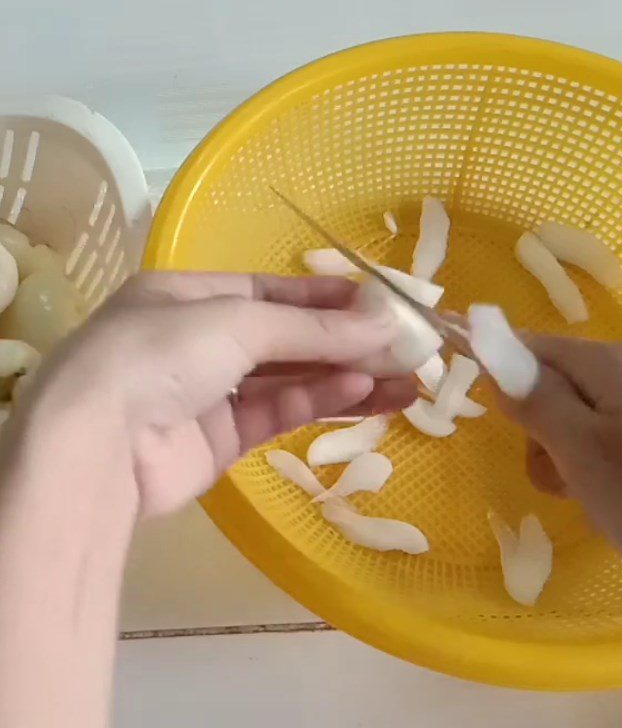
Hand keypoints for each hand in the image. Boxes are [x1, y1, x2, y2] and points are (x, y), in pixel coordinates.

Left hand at [19, 271, 414, 516]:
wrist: (98, 450)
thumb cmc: (162, 355)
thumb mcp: (239, 324)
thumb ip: (314, 327)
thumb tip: (385, 322)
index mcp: (189, 296)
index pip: (272, 290)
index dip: (327, 296)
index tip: (381, 302)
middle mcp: (199, 340)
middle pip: (288, 336)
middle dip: (346, 340)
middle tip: (405, 344)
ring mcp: (210, 392)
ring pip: (291, 378)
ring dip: (347, 375)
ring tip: (405, 379)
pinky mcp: (223, 440)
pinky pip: (281, 411)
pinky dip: (321, 400)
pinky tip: (365, 393)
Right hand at [502, 336, 621, 653]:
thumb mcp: (588, 459)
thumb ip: (538, 404)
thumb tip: (499, 358)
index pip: (536, 346)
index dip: (501, 369)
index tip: (490, 411)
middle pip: (574, 387)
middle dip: (554, 434)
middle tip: (568, 487)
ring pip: (611, 418)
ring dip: (592, 458)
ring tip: (615, 510)